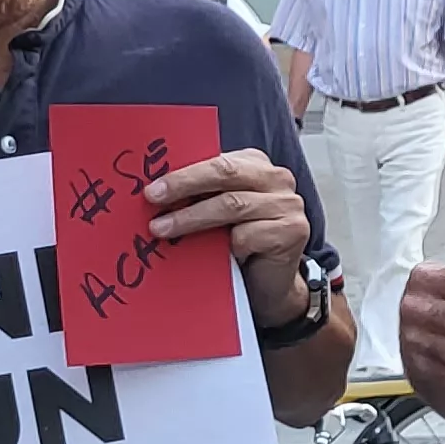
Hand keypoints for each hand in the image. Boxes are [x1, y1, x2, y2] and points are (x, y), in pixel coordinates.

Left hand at [144, 149, 313, 319]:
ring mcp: (288, 204)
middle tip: (153, 198)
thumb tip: (156, 190)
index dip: (183, 172)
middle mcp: (277, 178)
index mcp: (256, 165)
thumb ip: (200, 194)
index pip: (217, 160)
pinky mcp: (292, 231)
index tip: (152, 187)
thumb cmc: (239, 242)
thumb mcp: (217, 211)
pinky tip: (221, 256)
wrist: (269, 283)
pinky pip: (248, 235)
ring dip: (191, 218)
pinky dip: (227, 247)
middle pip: (225, 173)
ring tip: (161, 229)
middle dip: (184, 184)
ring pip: (232, 204)